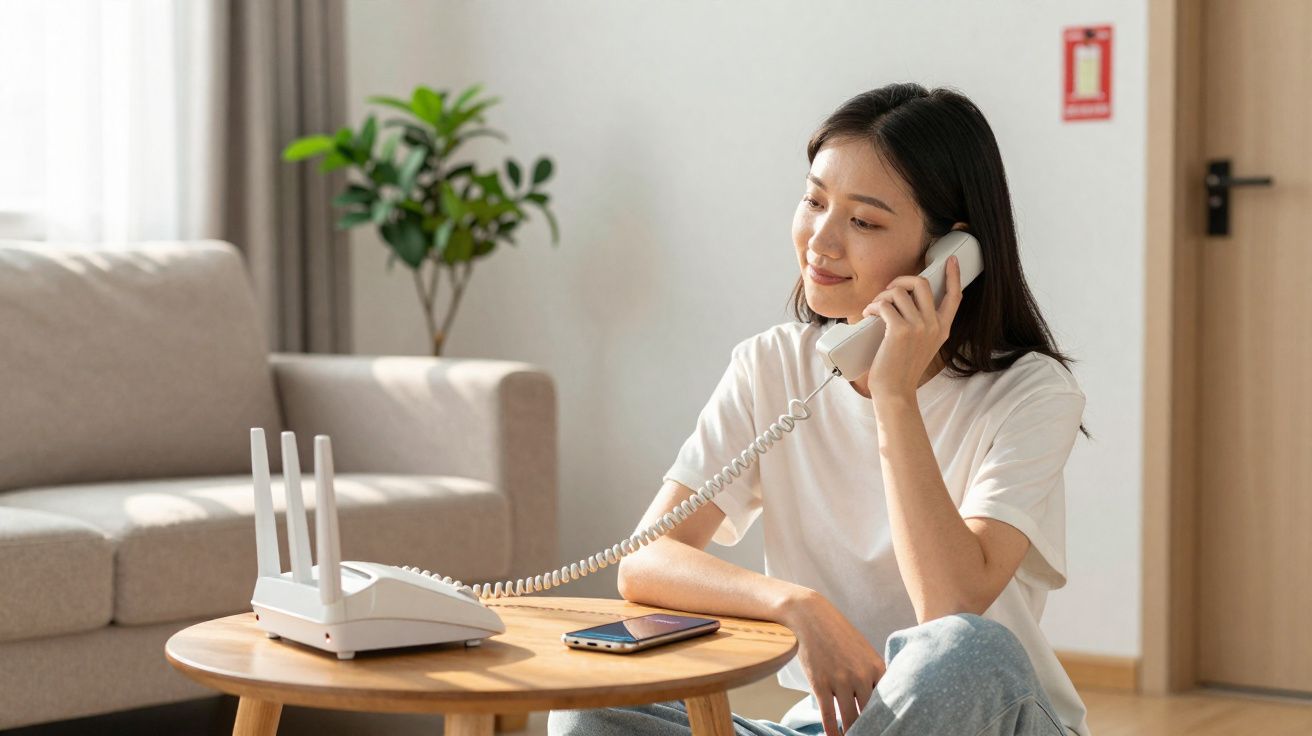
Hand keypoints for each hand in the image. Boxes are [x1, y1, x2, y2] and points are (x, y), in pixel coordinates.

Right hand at [782, 591, 885, 735]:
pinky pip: (829, 716)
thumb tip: (880, 698)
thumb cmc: (838, 633)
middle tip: (871, 735)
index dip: (888, 719)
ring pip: (851, 719)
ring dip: (852, 733)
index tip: (889, 729)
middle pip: (870, 714)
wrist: (810, 616)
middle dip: (871, 728)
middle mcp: (862, 676)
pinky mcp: (821, 684)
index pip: (888, 702)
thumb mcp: (863, 650)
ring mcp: (841, 681)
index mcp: (877, 667)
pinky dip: (832, 731)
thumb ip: (874, 673)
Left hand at [862, 254, 962, 402]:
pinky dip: (872, 306)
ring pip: (899, 292)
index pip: (955, 297)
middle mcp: (934, 325)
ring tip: (874, 309)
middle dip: (901, 280)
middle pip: (922, 283)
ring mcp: (919, 327)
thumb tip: (903, 301)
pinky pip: (884, 304)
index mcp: (942, 329)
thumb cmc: (902, 369)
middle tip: (888, 292)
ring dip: (881, 296)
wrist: (895, 392)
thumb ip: (921, 325)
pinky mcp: (900, 331)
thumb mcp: (921, 346)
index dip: (954, 276)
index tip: (952, 261)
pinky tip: (868, 314)